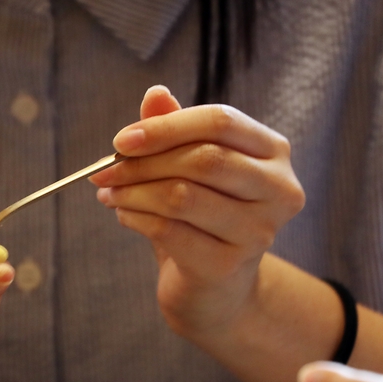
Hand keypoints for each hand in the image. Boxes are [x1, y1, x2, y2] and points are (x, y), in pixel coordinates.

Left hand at [90, 85, 304, 341]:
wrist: (213, 288)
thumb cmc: (202, 217)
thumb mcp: (188, 167)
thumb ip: (176, 129)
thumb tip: (155, 94)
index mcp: (272, 153)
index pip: (221, 121)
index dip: (166, 126)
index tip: (121, 139)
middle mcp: (278, 190)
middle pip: (203, 159)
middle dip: (144, 162)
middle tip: (104, 171)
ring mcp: (258, 231)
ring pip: (182, 196)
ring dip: (133, 192)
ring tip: (111, 194)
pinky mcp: (229, 265)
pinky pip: (169, 231)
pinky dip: (136, 218)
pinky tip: (124, 215)